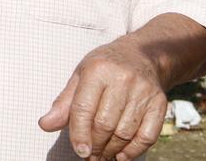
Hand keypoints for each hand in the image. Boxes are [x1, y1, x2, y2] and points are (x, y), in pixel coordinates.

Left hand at [38, 40, 167, 160]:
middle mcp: (122, 79)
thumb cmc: (105, 67)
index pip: (84, 108)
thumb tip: (45, 125)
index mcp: (97, 70)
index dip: (79, 134)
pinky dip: (133, 150)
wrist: (141, 55)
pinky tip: (121, 155)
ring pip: (124, 132)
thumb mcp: (80, 76)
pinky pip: (147, 135)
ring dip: (111, 150)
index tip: (79, 151)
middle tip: (89, 156)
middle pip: (104, 123)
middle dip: (94, 145)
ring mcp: (143, 91)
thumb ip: (64, 103)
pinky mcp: (159, 103)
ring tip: (101, 156)